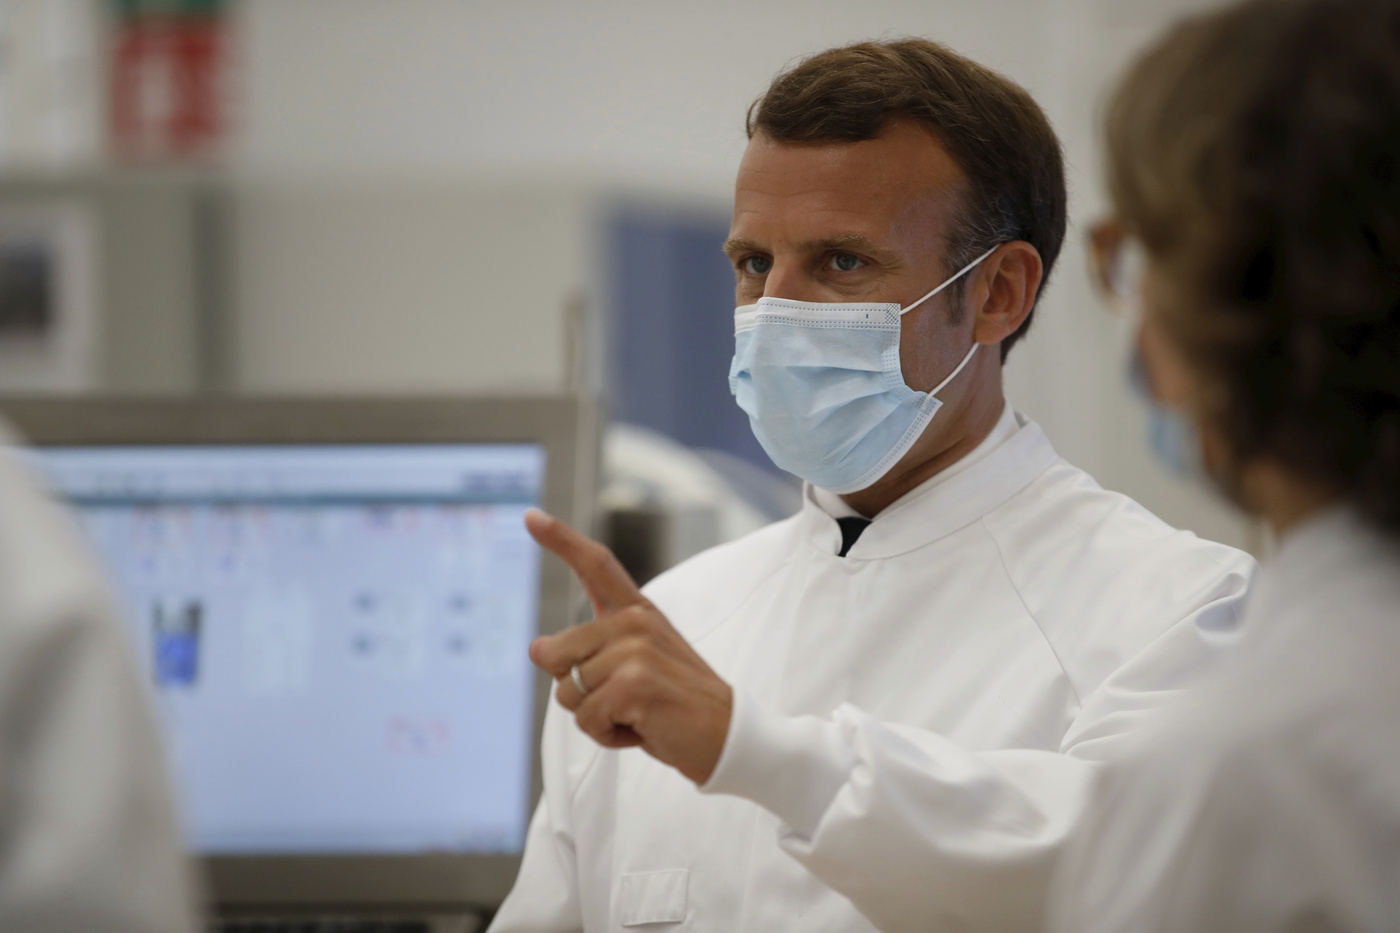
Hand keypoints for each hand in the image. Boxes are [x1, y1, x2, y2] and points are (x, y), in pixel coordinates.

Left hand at [524, 508, 732, 784]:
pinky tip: (640, 728)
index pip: (596, 565)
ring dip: (594, 715)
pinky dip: (606, 733)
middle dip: (573, 687)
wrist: (726, 733)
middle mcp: (634, 622)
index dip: (560, 540)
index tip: (531, 517)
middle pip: (553, 654)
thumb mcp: (637, 665)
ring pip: (565, 692)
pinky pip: (585, 718)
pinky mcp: (634, 683)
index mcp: (637, 612)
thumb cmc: (675, 703)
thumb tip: (537, 647)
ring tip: (635, 713)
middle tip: (621, 698)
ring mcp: (635, 650)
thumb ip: (589, 651)